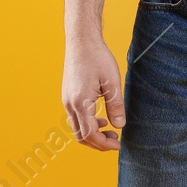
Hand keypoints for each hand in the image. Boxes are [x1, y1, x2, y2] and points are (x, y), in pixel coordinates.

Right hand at [62, 35, 125, 150]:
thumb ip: (116, 105)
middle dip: (98, 143)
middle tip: (116, 140)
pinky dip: (87, 124)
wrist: (81, 41)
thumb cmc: (98, 58)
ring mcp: (66, 101)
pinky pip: (75, 119)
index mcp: (81, 102)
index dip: (104, 144)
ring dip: (92, 134)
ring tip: (110, 129)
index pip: (90, 134)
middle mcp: (70, 104)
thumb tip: (119, 126)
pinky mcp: (67, 97)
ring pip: (76, 129)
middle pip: (81, 136)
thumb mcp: (112, 82)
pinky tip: (100, 118)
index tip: (118, 145)